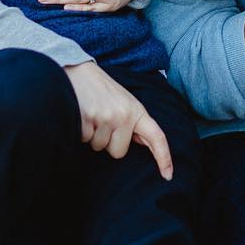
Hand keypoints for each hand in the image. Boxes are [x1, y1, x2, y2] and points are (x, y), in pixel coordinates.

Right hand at [63, 60, 173, 179]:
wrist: (76, 69)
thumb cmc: (101, 89)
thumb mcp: (123, 102)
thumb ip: (134, 122)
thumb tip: (146, 143)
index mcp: (136, 110)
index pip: (157, 137)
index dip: (164, 158)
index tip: (168, 176)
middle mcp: (124, 115)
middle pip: (119, 152)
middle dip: (109, 142)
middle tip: (101, 120)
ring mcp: (105, 117)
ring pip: (100, 147)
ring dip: (93, 136)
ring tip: (91, 114)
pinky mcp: (87, 119)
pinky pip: (85, 140)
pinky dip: (81, 132)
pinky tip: (81, 114)